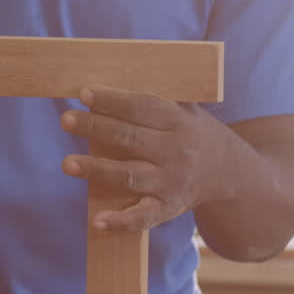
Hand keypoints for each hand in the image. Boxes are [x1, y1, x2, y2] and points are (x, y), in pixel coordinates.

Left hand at [60, 86, 233, 231]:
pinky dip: (122, 221)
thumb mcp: (184, 107)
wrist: (228, 173)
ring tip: (67, 163)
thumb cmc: (190, 132)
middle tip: (66, 120)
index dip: (113, 100)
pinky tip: (98, 221)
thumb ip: (155, 94)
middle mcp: (175, 151)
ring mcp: (171, 182)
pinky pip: (144, 217)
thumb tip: (112, 72)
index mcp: (178, 120)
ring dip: (97, 170)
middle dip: (95, 128)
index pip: (141, 107)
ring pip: (130, 176)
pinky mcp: (168, 208)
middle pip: (130, 138)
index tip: (84, 94)